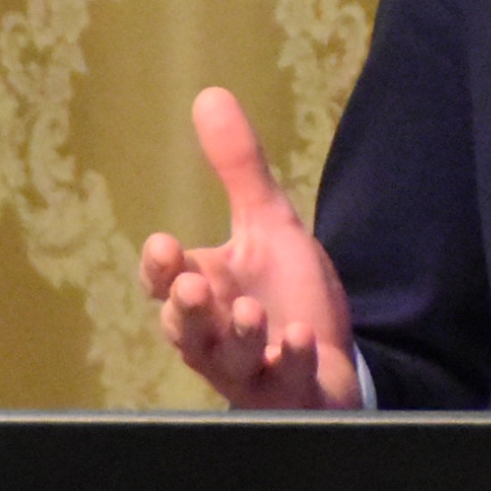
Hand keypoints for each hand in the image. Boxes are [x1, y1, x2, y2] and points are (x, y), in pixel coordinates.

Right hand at [136, 86, 359, 409]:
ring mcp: (252, 371)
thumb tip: (210, 94)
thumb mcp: (267, 224)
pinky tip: (300, 339)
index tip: (164, 246)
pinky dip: (291, 361)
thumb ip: (239, 169)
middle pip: (186, 331)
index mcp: (204, 293)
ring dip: (240, 338)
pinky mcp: (289, 395)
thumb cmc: (284, 295)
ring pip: (231, 363)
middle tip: (192, 287)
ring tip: (253, 314)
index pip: (165, 284)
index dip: (160, 270)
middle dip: (186, 311)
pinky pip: (286, 383)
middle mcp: (216, 337)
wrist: (330, 359)